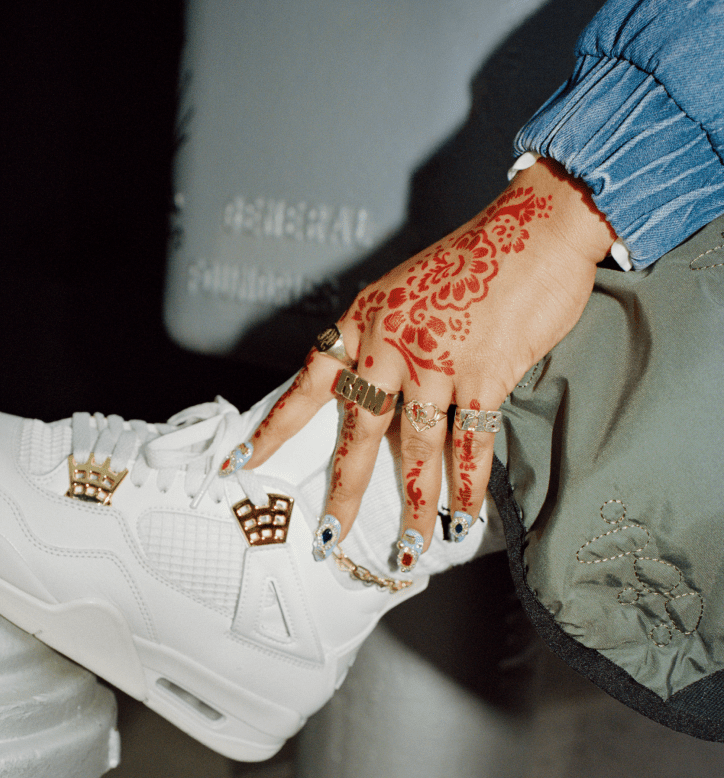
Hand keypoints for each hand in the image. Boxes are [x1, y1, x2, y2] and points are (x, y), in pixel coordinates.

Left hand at [241, 158, 615, 571]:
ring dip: (417, 508)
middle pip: (359, 433)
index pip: (307, 384)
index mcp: (363, 323)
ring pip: (417, 450)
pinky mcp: (482, 375)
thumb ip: (386, 340)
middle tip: (328, 536)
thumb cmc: (474, 260)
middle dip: (344, 491)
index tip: (241, 462)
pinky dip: (468, 485)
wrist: (536, 226)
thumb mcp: (404, 291)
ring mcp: (434, 362)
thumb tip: (379, 394)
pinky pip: (470, 443)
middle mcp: (388, 345)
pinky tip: (463, 518)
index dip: (274, 427)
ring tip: (411, 550)